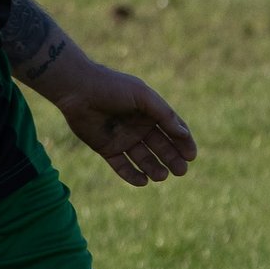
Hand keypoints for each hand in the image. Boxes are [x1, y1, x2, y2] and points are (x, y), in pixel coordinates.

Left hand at [47, 63, 197, 186]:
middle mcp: (138, 126)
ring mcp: (123, 138)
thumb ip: (164, 114)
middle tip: (181, 171)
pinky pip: (122, 166)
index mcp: (149, 112)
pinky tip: (143, 181)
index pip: (173, 130)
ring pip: (143, 159)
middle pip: (161, 147)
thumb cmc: (111, 87)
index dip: (184, 143)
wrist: (77, 89)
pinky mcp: (106, 148)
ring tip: (162, 175)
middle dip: (172, 159)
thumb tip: (184, 134)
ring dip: (154, 169)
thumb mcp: (142, 96)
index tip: (192, 156)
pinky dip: (132, 175)